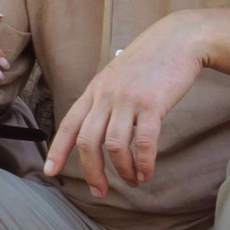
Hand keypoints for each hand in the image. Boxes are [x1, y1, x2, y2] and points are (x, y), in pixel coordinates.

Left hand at [43, 14, 206, 197]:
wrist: (179, 38)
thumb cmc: (151, 60)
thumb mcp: (118, 74)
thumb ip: (106, 97)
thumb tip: (100, 128)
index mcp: (95, 89)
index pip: (69, 123)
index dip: (57, 151)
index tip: (50, 172)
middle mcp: (106, 95)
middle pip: (87, 141)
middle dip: (91, 172)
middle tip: (100, 191)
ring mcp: (128, 99)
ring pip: (113, 146)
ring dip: (122, 170)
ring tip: (133, 181)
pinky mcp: (153, 104)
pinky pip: (144, 142)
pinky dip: (144, 163)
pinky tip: (147, 172)